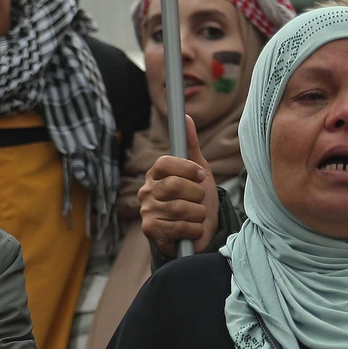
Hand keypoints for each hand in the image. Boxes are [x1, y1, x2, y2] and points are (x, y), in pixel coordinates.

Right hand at [138, 115, 217, 256]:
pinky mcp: (150, 230)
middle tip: (200, 199)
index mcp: (156, 174)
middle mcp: (146, 191)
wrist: (198, 231)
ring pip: (181, 208)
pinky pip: (179, 226)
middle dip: (197, 194)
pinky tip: (192, 229)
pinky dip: (194, 229)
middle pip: (175, 185)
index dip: (188, 169)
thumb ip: (191, 145)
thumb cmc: (197, 199)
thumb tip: (187, 116)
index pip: (166, 163)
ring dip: (198, 214)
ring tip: (197, 216)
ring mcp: (146, 211)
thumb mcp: (198, 171)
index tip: (201, 176)